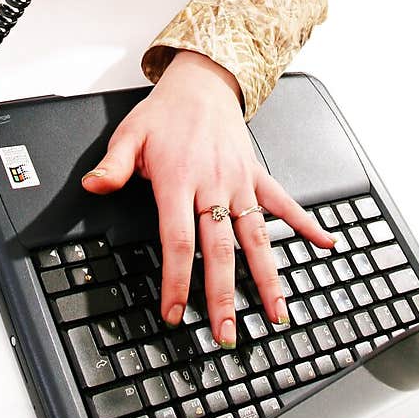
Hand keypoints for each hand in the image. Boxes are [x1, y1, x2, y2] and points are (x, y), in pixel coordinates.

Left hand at [81, 52, 335, 346]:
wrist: (202, 84)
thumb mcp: (130, 135)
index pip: (178, 240)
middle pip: (220, 250)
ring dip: (267, 278)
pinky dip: (306, 223)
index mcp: (179, 180)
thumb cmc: (165, 114)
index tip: (174, 313)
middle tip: (227, 334)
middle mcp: (213, 185)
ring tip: (277, 313)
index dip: (177, 281)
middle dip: (224, 296)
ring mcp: (239, 182)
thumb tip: (93, 186)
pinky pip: (283, 202)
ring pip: (256, 237)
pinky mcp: (257, 175)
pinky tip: (326, 243)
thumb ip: (112, 166)